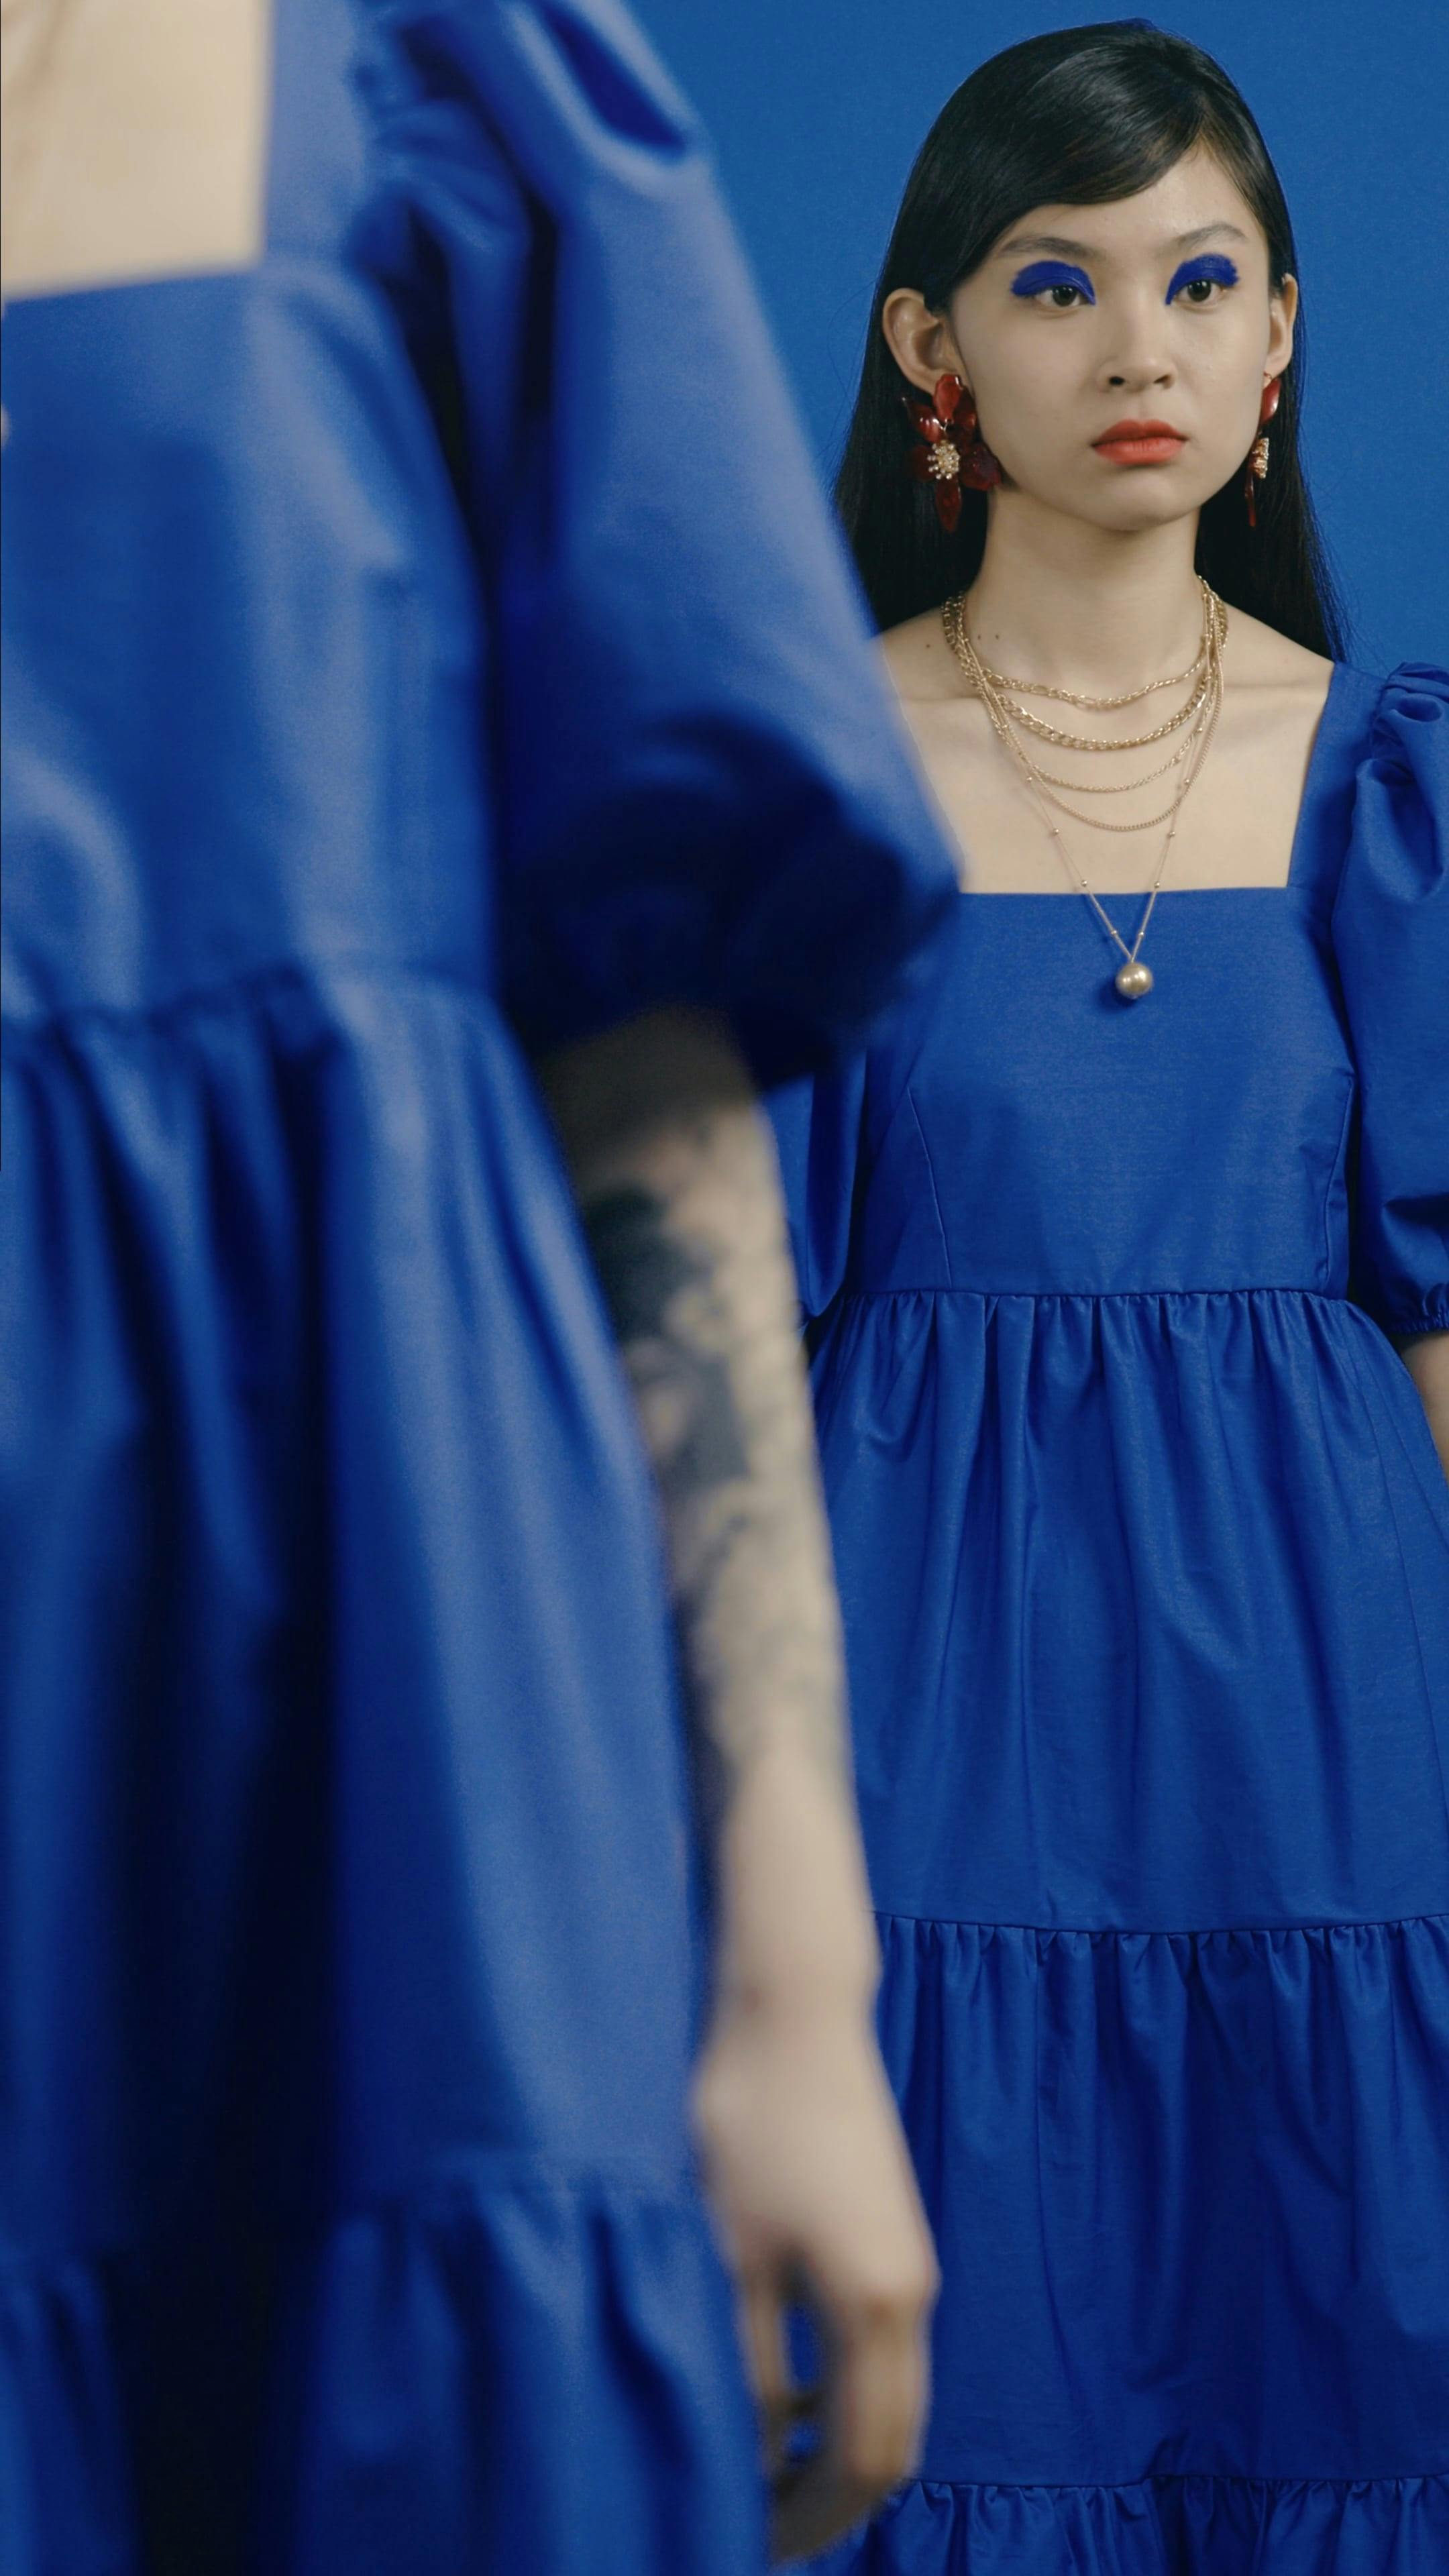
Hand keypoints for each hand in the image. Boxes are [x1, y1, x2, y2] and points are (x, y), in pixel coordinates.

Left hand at [692, 1986, 938, 2563]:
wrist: (793, 2009)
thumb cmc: (748, 2121)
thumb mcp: (725, 2254)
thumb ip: (741, 2363)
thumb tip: (748, 2450)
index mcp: (872, 2307)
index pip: (861, 2461)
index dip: (809, 2521)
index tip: (746, 2547)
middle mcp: (909, 2294)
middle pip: (892, 2440)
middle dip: (830, 2500)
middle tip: (755, 2528)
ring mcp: (907, 2261)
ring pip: (890, 2393)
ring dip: (836, 2446)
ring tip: (759, 2474)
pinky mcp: (890, 2232)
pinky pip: (880, 2347)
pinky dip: (841, 2392)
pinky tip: (779, 2393)